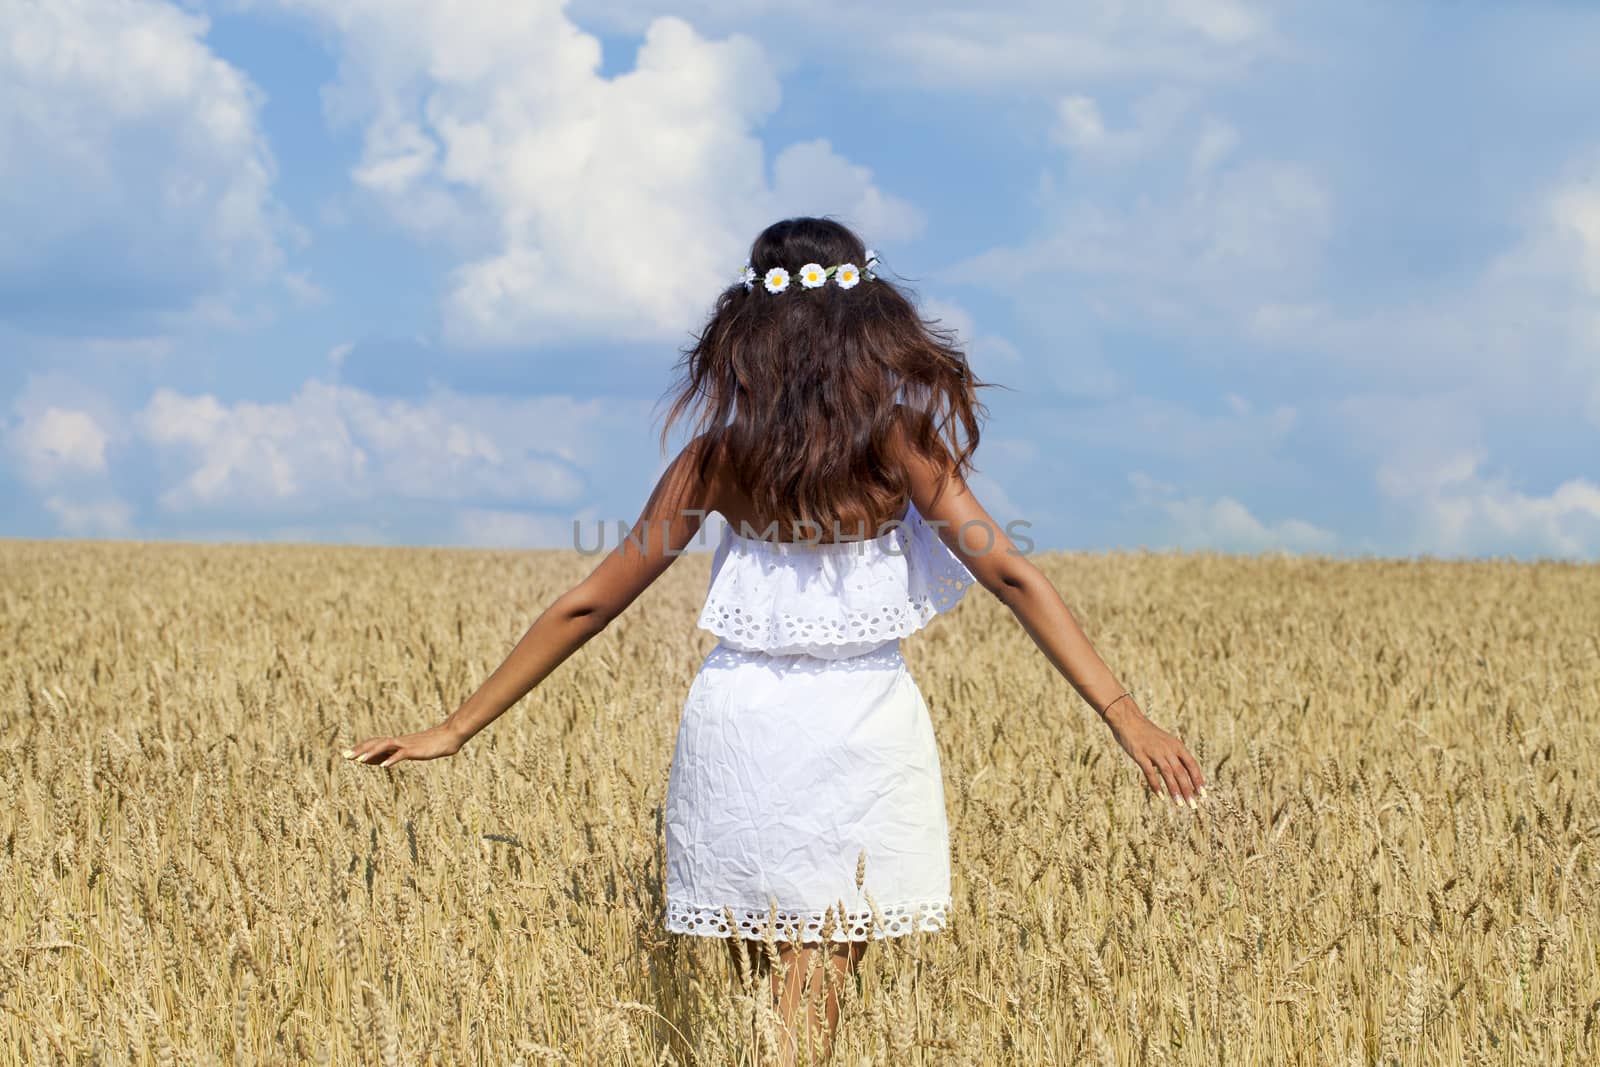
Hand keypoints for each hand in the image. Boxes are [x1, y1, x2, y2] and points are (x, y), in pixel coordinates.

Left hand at [341, 724, 462, 767]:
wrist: (450, 736)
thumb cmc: (434, 744)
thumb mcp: (414, 750)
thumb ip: (401, 753)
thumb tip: (386, 760)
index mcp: (398, 742)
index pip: (376, 743)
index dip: (362, 748)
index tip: (348, 753)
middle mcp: (399, 741)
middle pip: (376, 743)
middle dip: (360, 749)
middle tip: (344, 756)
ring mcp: (407, 745)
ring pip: (385, 747)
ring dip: (371, 753)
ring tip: (358, 761)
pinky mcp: (415, 750)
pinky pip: (401, 754)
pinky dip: (392, 759)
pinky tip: (384, 766)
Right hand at [1103, 704, 1206, 807]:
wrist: (1128, 719)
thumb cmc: (1147, 733)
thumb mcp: (1165, 742)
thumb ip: (1173, 756)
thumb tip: (1182, 775)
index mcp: (1176, 745)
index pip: (1191, 765)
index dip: (1198, 780)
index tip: (1203, 795)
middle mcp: (1168, 749)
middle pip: (1181, 772)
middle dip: (1188, 790)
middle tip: (1193, 806)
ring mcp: (1154, 752)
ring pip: (1168, 773)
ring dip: (1175, 790)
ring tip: (1180, 804)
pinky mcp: (1140, 755)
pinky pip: (1149, 772)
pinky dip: (1156, 785)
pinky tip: (1160, 796)